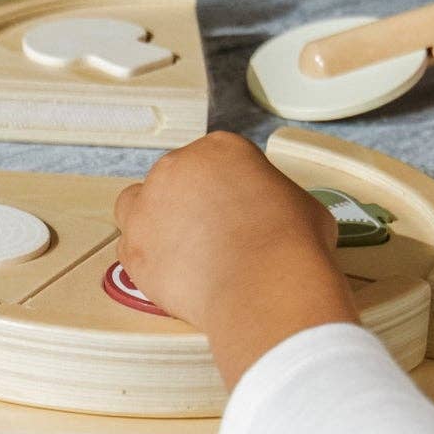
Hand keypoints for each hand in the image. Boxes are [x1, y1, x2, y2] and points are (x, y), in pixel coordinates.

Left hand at [115, 133, 359, 391]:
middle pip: (173, 179)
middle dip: (188, 204)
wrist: (266, 285)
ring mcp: (148, 205)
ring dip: (154, 223)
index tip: (233, 211)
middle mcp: (177, 166)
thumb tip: (277, 217)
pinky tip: (175, 277)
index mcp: (221, 148)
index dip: (223, 188)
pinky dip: (149, 262)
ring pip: (137, 206)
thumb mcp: (302, 204)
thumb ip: (275, 200)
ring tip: (183, 253)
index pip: (212, 160)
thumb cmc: (292, 244)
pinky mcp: (133, 247)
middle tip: (210, 236)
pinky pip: (131, 249)